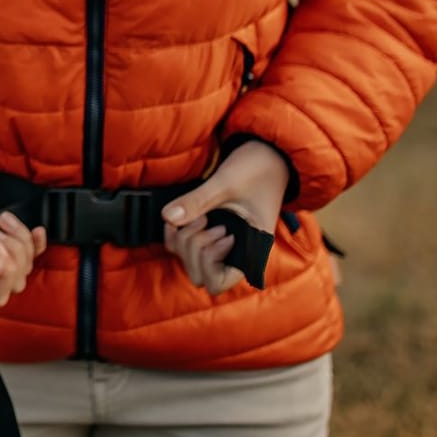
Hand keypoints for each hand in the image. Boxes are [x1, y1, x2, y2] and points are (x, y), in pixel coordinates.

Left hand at [161, 141, 290, 295]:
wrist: (267, 154)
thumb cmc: (258, 168)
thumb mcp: (227, 182)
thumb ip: (198, 201)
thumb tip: (168, 217)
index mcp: (251, 248)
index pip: (221, 282)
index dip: (209, 265)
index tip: (220, 235)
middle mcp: (235, 252)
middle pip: (199, 275)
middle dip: (193, 249)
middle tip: (205, 220)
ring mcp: (220, 244)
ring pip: (188, 262)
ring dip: (185, 241)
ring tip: (200, 216)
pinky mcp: (209, 231)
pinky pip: (183, 245)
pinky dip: (176, 233)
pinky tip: (185, 214)